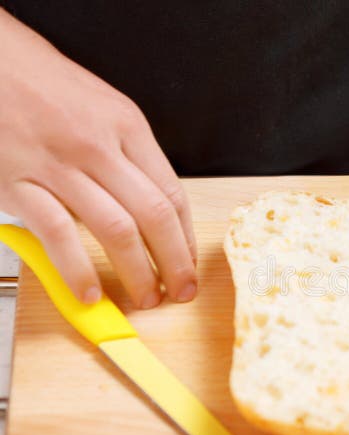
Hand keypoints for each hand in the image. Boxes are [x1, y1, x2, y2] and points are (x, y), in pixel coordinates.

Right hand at [0, 9, 196, 307]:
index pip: (172, 194)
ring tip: (145, 298)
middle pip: (154, 216)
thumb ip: (127, 153)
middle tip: (181, 291)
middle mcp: (100, 146)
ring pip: (117, 230)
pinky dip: (78, 269)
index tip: (189, 263)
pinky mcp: (19, 182)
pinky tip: (89, 292)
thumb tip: (149, 204)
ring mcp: (59, 166)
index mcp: (127, 126)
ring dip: (137, 272)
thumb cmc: (40, 82)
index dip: (186, 238)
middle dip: (174, 262)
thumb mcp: (100, 106)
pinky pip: (59, 234)